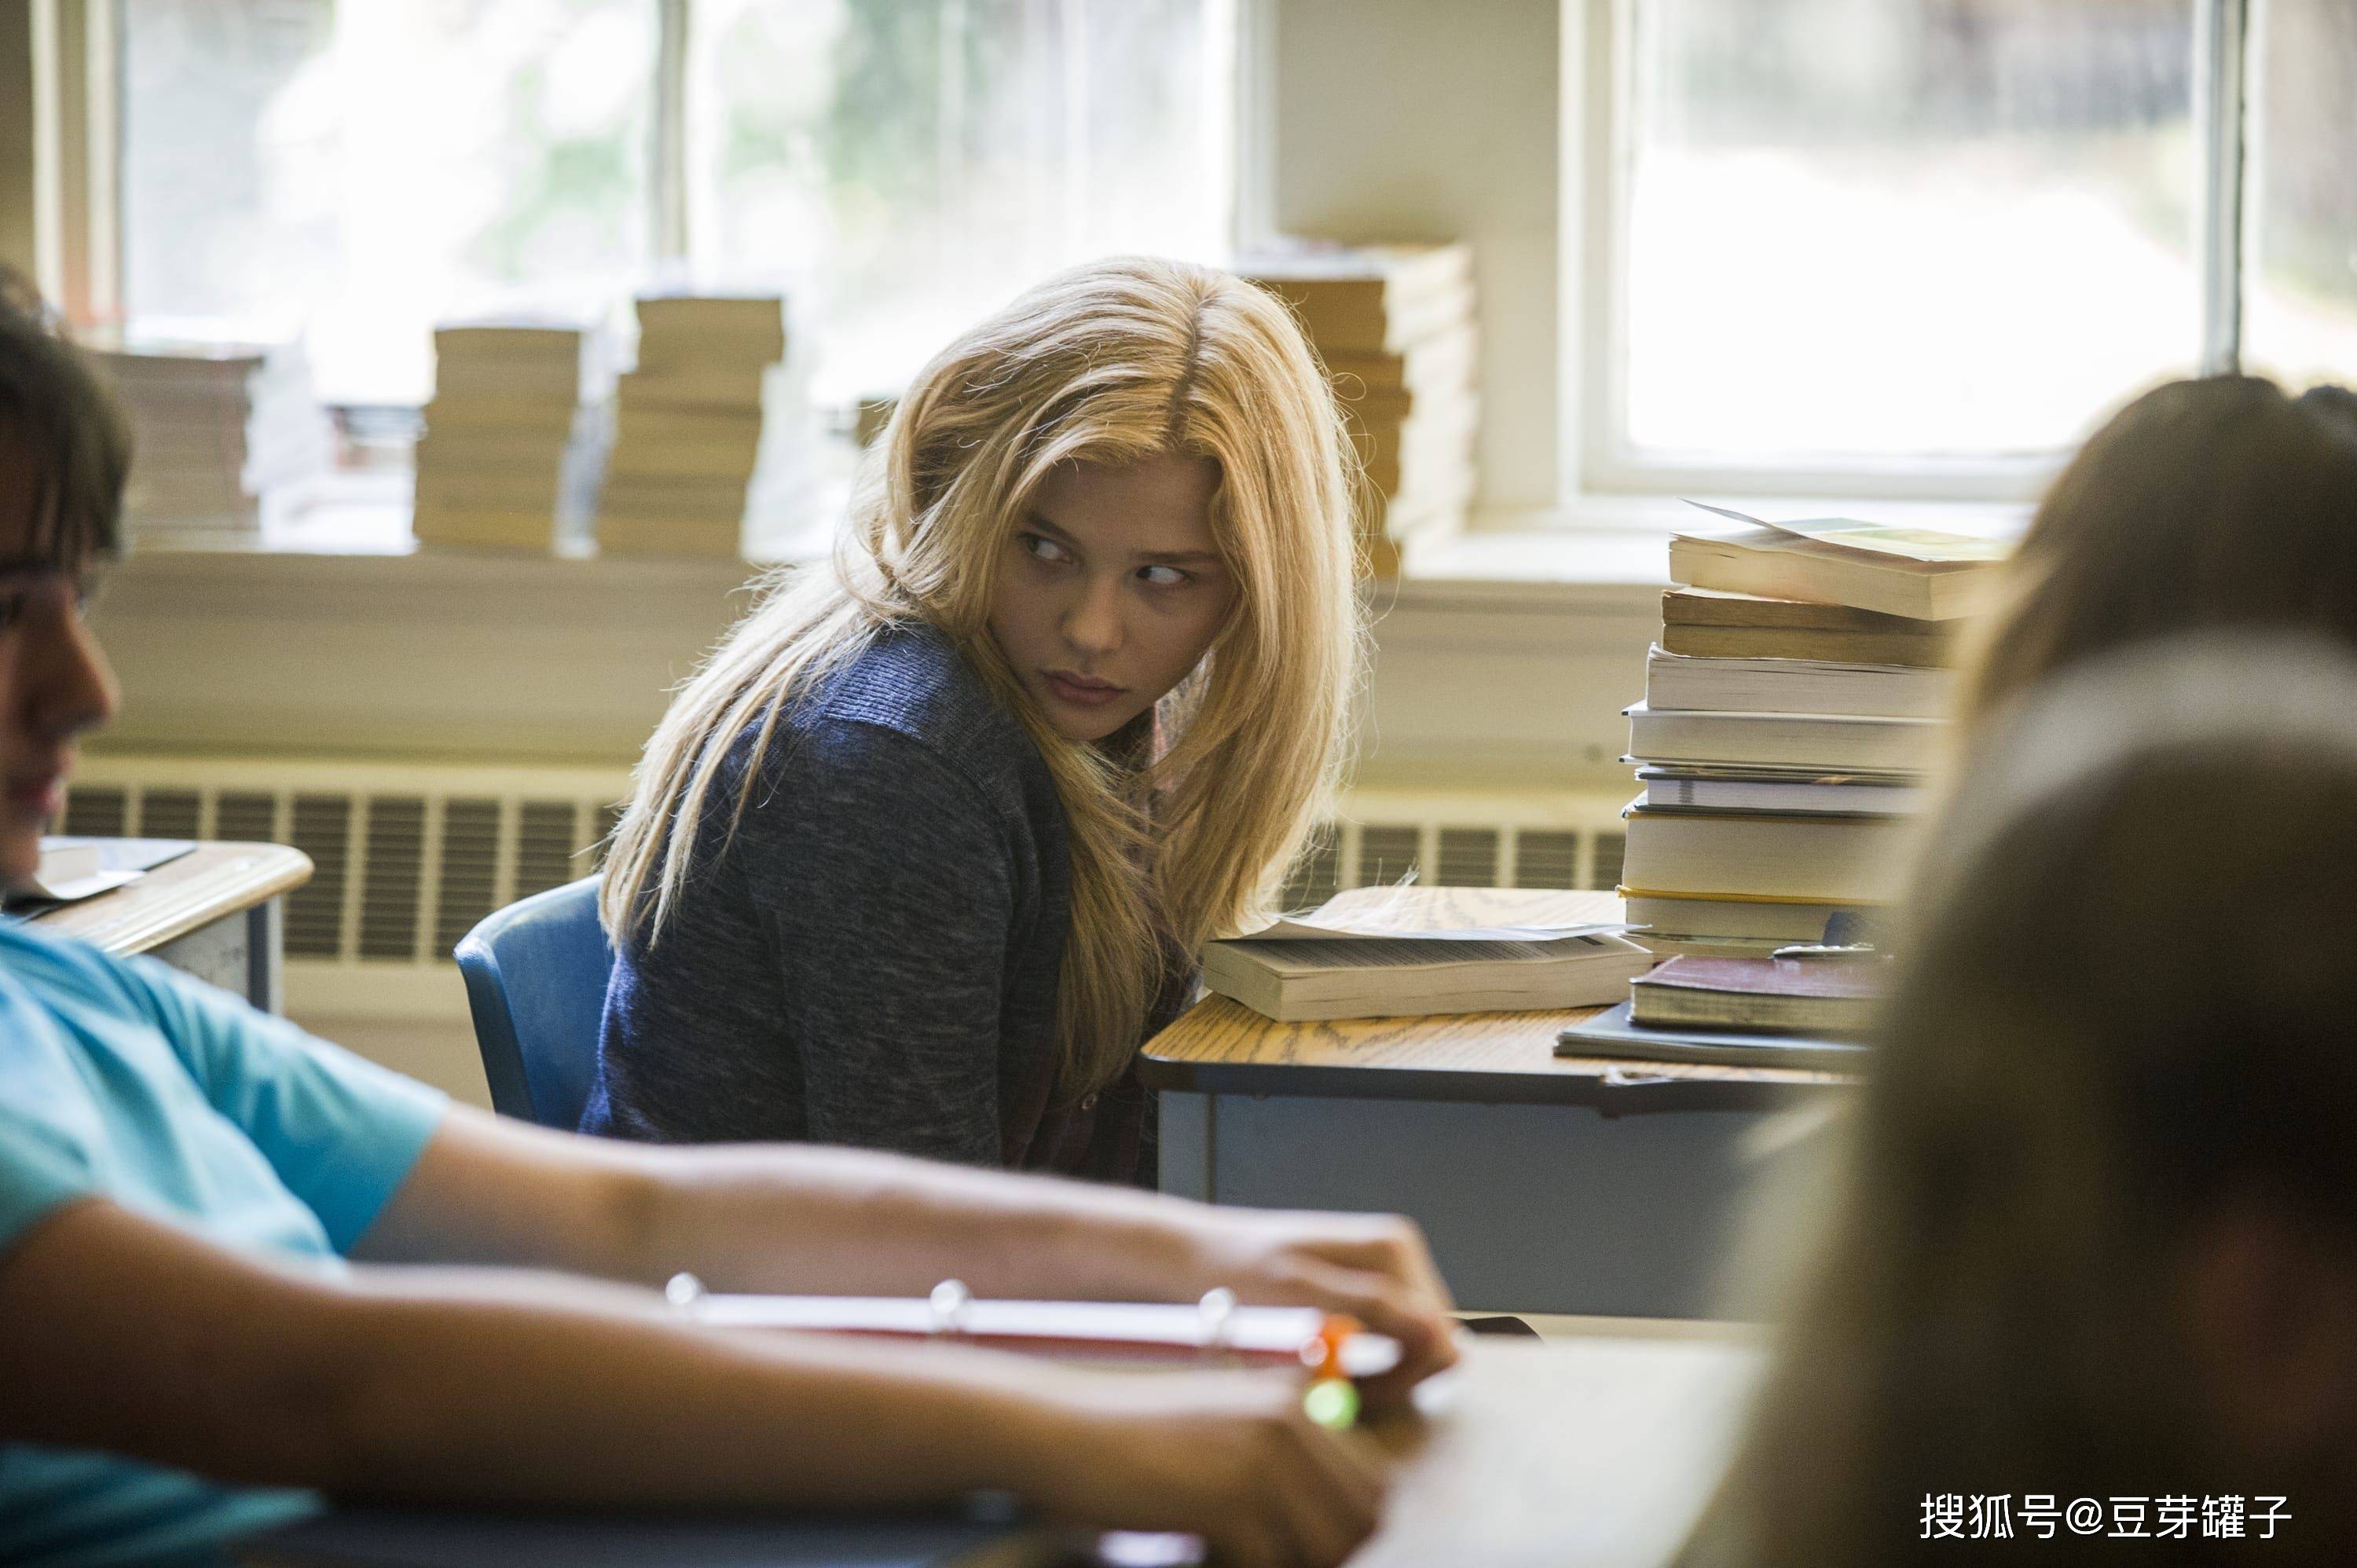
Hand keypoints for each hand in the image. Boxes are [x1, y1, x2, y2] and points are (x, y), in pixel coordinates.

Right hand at [1028, 1367, 1386, 1567]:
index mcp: (1296, 1401)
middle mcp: (1290, 1420)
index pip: (1373, 1485)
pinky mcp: (1231, 1498)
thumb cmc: (1138, 1442)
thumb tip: (1344, 1528)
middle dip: (1330, 1556)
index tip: (1309, 1550)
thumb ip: (1286, 1462)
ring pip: (1328, 1547)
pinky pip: (1270, 1564)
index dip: (1350, 1532)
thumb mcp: (1225, 1430)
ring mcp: (1263, 1457)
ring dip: (1293, 1565)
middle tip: (1272, 1558)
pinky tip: (1206, 1557)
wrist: (1063, 1431)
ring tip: (1242, 1556)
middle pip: (1364, 1519)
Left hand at [1179, 1208, 1458, 1404]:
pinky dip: (1374, 1358)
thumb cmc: (1240, 1274)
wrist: (1204, 1257)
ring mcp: (1391, 1267)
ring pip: (1420, 1343)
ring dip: (1386, 1370)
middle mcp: (1401, 1252)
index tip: (1352, 1393)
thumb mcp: (1300, 1295)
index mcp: (1392, 1250)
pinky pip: (1399, 1335)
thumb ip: (1371, 1309)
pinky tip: (1334, 1360)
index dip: (1402, 1379)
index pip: (1438, 1338)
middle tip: (1339, 1390)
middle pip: (1436, 1342)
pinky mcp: (1377, 1283)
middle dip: (1397, 1376)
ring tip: (1331, 1375)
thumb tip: (1436, 1332)